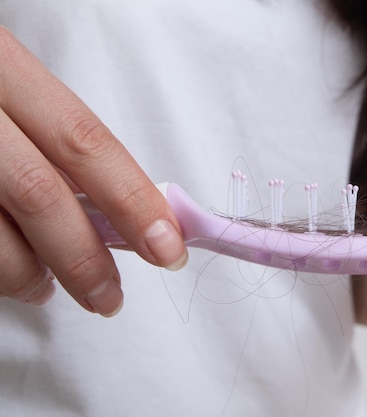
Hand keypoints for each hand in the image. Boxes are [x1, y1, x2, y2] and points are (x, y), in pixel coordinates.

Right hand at [0, 27, 186, 315]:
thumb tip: (128, 213)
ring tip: (52, 289)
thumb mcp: (17, 94)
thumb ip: (62, 146)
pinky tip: (16, 276)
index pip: (84, 140)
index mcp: (4, 69)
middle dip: (85, 258)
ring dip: (32, 275)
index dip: (132, 198)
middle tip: (111, 298)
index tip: (168, 245)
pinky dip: (0, 272)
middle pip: (40, 193)